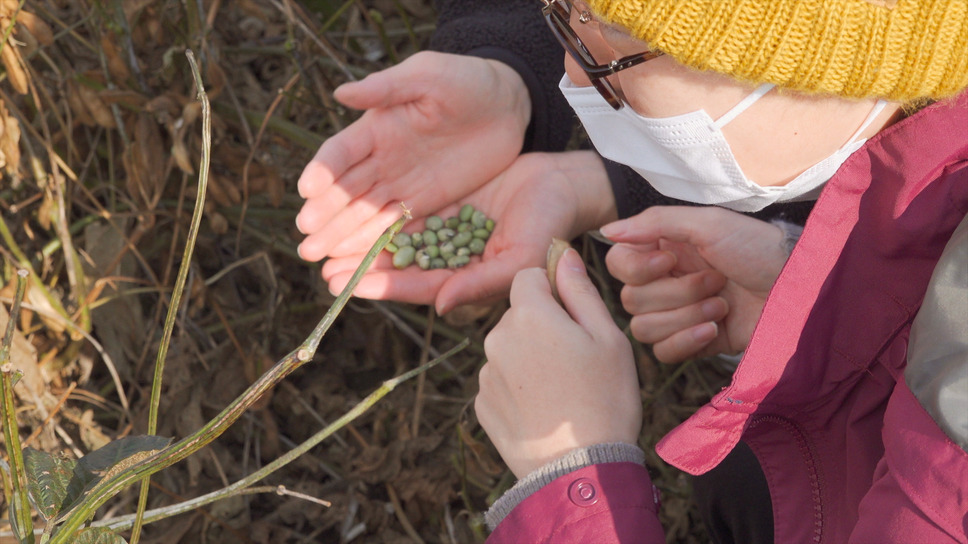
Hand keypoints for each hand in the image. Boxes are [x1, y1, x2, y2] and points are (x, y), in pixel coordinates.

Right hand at [296, 51, 530, 260]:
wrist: (507, 105)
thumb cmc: (466, 81)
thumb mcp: (428, 76)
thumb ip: (388, 87)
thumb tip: (341, 93)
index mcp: (376, 127)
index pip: (340, 152)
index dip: (324, 171)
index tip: (308, 191)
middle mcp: (381, 159)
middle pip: (345, 191)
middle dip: (324, 215)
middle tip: (305, 239)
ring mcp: (401, 183)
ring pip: (364, 214)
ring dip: (339, 237)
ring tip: (315, 257)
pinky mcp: (425, 203)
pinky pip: (394, 227)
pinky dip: (373, 244)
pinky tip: (354, 263)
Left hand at [321, 151, 616, 313]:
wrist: (564, 185)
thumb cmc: (550, 227)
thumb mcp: (519, 259)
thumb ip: (480, 283)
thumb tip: (439, 305)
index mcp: (467, 279)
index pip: (417, 286)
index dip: (382, 286)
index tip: (345, 285)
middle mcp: (452, 260)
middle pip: (400, 266)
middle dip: (363, 268)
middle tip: (322, 269)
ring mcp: (448, 233)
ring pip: (399, 240)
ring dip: (365, 244)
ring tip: (326, 246)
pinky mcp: (448, 206)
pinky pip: (409, 212)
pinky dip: (383, 215)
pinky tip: (353, 211)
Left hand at [475, 249, 640, 477]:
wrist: (580, 470)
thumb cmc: (604, 399)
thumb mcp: (608, 338)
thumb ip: (580, 290)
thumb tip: (563, 254)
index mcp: (529, 315)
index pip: (528, 277)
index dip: (552, 289)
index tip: (574, 315)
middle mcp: (496, 338)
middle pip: (519, 314)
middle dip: (543, 326)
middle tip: (576, 360)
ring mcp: (485, 374)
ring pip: (509, 348)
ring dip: (530, 358)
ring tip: (563, 391)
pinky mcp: (482, 405)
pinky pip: (501, 381)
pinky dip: (519, 388)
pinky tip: (546, 410)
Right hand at [601, 206, 790, 362]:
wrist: (799, 286)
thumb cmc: (757, 247)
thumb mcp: (708, 224)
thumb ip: (655, 222)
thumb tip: (607, 230)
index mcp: (662, 250)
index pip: (617, 265)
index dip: (638, 268)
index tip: (671, 260)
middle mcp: (664, 282)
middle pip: (630, 300)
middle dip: (676, 292)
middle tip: (715, 280)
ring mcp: (677, 315)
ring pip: (643, 328)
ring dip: (685, 316)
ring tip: (721, 305)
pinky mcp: (693, 343)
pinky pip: (662, 353)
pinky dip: (686, 342)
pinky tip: (714, 330)